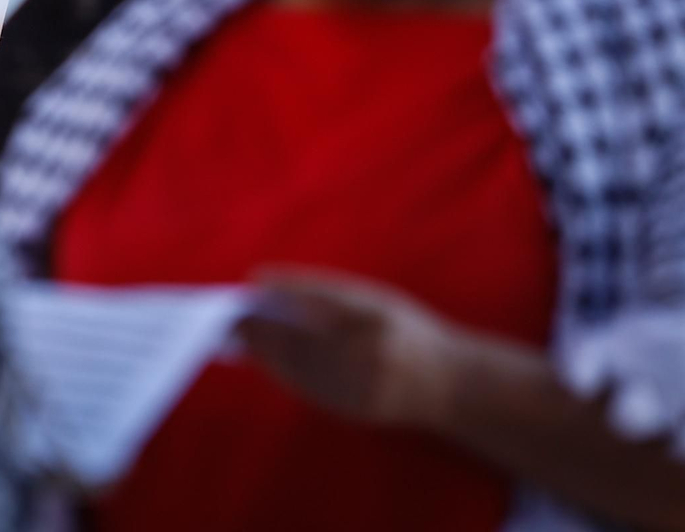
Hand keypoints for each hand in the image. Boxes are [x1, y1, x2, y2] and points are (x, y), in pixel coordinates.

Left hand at [236, 268, 470, 429]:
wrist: (451, 385)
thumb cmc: (409, 333)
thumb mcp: (380, 303)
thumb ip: (334, 299)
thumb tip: (276, 294)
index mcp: (381, 314)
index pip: (326, 295)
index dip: (287, 286)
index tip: (256, 278)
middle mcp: (373, 350)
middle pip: (305, 332)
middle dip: (265, 323)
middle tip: (232, 313)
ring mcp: (364, 383)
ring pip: (300, 363)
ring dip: (265, 348)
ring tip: (238, 334)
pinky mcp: (355, 407)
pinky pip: (308, 386)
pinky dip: (280, 370)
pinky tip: (260, 357)